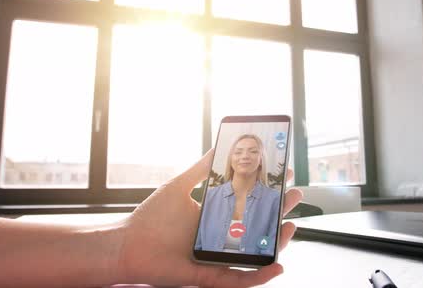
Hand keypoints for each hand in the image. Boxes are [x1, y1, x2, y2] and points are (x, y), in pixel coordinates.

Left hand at [113, 149, 303, 286]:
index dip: (268, 193)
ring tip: (291, 226)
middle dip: (279, 212)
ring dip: (278, 243)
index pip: (249, 204)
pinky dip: (260, 276)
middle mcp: (221, 237)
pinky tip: (276, 265)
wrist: (127, 244)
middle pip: (258, 227)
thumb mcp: (180, 186)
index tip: (283, 175)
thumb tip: (218, 148)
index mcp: (216, 217)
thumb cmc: (150, 218)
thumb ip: (201, 169)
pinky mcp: (211, 277)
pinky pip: (241, 280)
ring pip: (256, 254)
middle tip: (295, 195)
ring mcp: (218, 257)